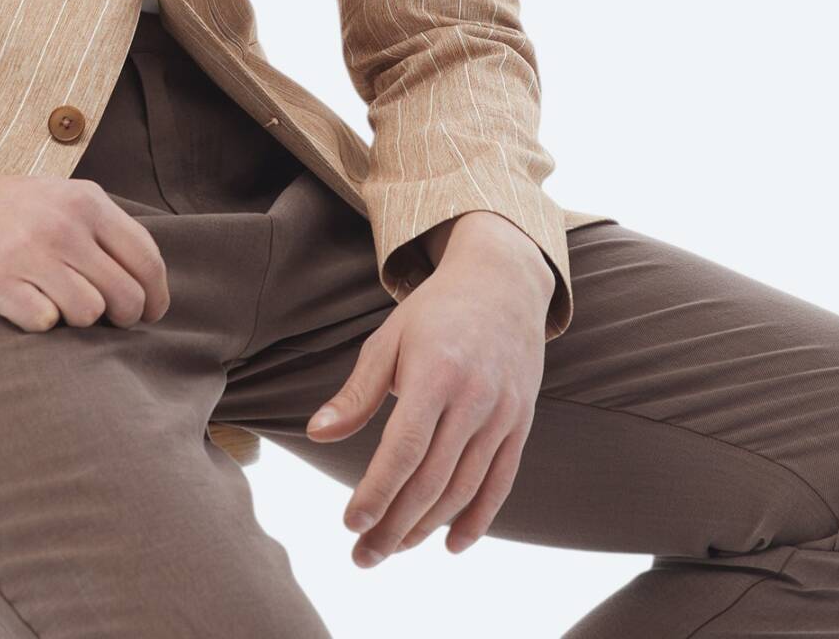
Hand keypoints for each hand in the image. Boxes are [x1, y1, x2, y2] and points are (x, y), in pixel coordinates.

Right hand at [0, 159, 170, 331]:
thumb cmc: (10, 206)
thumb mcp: (64, 198)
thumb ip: (104, 230)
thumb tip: (147, 282)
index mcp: (87, 203)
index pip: (147, 260)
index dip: (156, 296)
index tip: (150, 313)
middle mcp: (64, 226)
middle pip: (125, 296)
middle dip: (122, 317)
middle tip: (104, 319)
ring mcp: (29, 254)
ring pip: (88, 313)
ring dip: (77, 319)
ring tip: (57, 303)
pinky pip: (44, 323)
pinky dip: (40, 322)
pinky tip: (25, 305)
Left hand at [304, 213, 552, 567]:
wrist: (502, 283)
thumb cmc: (434, 312)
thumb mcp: (389, 340)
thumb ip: (357, 393)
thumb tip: (317, 434)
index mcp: (436, 372)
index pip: (404, 449)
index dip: (376, 492)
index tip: (350, 524)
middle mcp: (475, 397)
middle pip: (432, 479)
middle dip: (394, 525)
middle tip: (363, 557)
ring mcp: (503, 413)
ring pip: (464, 488)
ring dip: (427, 527)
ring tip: (394, 548)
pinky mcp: (520, 423)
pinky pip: (500, 482)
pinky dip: (477, 519)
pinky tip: (450, 544)